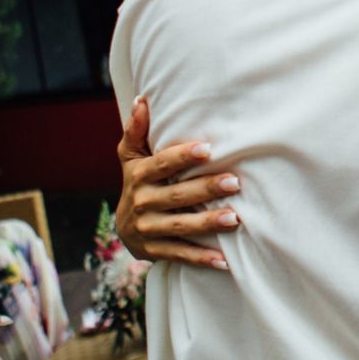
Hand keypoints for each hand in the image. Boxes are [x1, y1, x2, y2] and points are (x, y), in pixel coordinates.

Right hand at [116, 96, 239, 269]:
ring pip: (181, 226)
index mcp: (139, 175)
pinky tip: (225, 260)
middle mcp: (142, 202)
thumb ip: (137, 130)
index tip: (207, 149)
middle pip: (177, 195)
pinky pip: (180, 255)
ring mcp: (148, 229)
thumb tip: (142, 99)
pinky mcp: (155, 251)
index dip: (182, 157)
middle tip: (235, 182)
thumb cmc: (138, 181)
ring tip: (235, 219)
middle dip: (205, 189)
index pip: (162, 164)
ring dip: (208, 223)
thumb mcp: (131, 157)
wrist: (123, 227)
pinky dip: (202, 259)